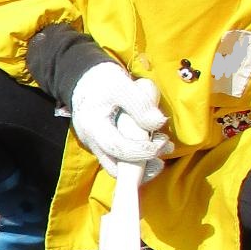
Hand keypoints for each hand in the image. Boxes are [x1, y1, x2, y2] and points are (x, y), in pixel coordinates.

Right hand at [70, 62, 171, 177]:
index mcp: (93, 128)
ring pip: (120, 167)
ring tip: (164, 144)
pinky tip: (153, 142)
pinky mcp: (105, 145)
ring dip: (144, 164)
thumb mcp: (121, 85)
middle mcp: (93, 142)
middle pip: (116, 169)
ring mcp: (98, 146)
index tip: (162, 143)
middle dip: (143, 167)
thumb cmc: (101, 81)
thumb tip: (158, 123)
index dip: (142, 151)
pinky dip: (139, 156)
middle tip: (165, 147)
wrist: (85, 80)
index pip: (118, 148)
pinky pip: (122, 159)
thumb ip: (140, 104)